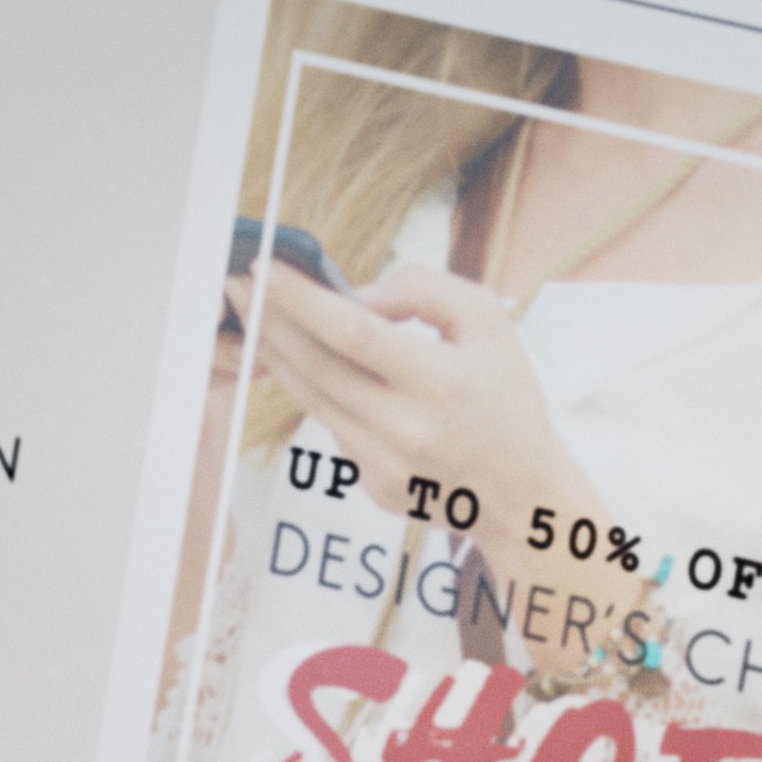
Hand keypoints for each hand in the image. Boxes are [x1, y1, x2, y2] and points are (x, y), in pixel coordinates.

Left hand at [246, 254, 583, 550]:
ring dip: (278, 354)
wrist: (523, 493)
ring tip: (256, 315)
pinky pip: (334, 427)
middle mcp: (407, 429)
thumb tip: (354, 295)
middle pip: (316, 368)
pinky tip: (310, 363)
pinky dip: (319, 391)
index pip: (352, 333)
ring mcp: (385, 464)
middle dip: (269, 320)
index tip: (263, 268)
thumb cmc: (507, 396)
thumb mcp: (488, 322)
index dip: (301, 300)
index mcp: (440, 382)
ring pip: (313, 400)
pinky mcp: (373, 485)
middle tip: (239, 284)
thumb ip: (423, 291)